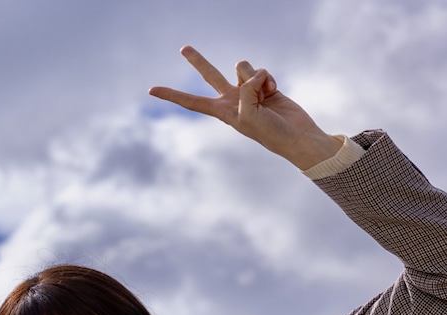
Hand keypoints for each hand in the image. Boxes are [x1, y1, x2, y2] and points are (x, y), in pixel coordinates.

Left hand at [149, 46, 342, 169]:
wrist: (295, 135)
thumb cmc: (269, 132)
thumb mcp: (248, 114)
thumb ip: (244, 90)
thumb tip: (252, 73)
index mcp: (221, 111)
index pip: (191, 101)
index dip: (171, 95)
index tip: (150, 90)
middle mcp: (231, 99)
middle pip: (210, 74)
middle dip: (197, 61)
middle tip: (183, 48)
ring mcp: (248, 91)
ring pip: (243, 68)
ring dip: (255, 77)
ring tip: (264, 95)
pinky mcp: (264, 84)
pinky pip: (261, 70)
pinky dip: (269, 79)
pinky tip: (275, 92)